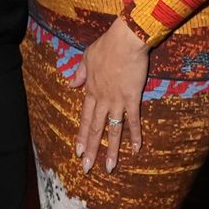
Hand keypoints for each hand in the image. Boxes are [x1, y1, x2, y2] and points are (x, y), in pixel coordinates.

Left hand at [70, 16, 147, 174]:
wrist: (125, 40)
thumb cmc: (106, 46)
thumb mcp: (87, 57)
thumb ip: (80, 73)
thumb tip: (71, 84)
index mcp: (91, 89)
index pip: (84, 117)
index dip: (82, 135)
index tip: (77, 151)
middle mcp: (102, 99)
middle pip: (95, 128)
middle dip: (91, 149)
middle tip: (86, 168)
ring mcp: (117, 100)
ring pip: (112, 129)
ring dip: (111, 150)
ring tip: (108, 168)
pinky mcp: (132, 98)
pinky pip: (133, 120)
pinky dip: (135, 135)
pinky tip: (136, 150)